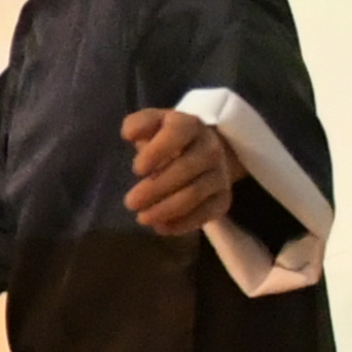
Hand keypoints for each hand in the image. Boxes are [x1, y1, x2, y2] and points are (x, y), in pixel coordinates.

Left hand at [122, 106, 234, 238]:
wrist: (203, 151)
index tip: (136, 169)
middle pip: (185, 169)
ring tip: (142, 218)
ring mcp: (220, 174)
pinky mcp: (222, 198)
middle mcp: (211, 148)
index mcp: (190, 125)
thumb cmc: (168, 139)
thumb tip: (129, 134)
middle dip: (155, 188)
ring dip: (166, 209)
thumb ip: (139, 124)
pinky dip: (183, 223)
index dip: (156, 152)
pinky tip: (161, 227)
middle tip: (130, 203)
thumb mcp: (153, 124)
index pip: (177, 135)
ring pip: (194, 194)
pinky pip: (205, 214)